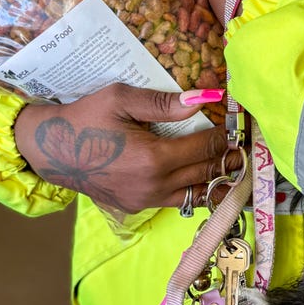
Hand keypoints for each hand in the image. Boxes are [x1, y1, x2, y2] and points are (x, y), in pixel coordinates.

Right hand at [14, 84, 237, 212]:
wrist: (51, 150)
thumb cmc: (85, 118)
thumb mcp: (121, 99)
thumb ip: (165, 102)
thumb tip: (205, 98)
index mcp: (153, 158)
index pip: (206, 146)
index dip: (229, 134)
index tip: (245, 124)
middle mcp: (155, 185)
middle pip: (207, 172)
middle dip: (232, 158)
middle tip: (252, 146)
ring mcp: (147, 200)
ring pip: (198, 193)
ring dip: (220, 179)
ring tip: (240, 165)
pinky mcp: (139, 206)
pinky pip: (180, 202)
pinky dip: (199, 192)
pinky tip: (210, 181)